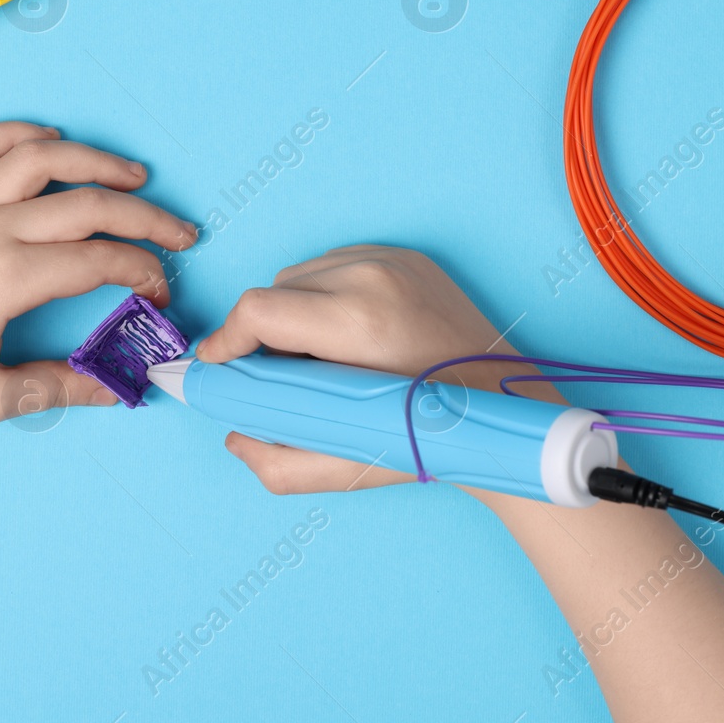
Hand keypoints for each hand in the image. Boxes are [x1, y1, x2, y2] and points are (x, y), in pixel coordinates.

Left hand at [0, 121, 197, 436]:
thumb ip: (61, 386)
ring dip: (94, 161)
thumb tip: (118, 389)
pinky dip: (12, 134)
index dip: (144, 272)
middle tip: (181, 232)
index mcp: (6, 279)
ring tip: (133, 177)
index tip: (160, 292)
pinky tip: (46, 140)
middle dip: (146, 218)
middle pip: (87, 205)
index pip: (100, 261)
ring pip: (38, 159)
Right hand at [197, 246, 546, 494]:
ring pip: (304, 275)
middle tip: (281, 378)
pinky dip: (328, 296)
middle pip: (276, 291)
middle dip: (265, 335)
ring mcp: (394, 258)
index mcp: (360, 321)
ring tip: (320, 359)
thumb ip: (280, 462)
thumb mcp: (350, 467)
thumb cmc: (433, 436)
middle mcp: (375, 276)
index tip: (218, 366)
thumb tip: (236, 436)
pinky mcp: (408, 255)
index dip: (227, 340)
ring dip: (295, 313)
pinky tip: (348, 335)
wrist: (505, 406)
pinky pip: (338, 264)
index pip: (259, 310)